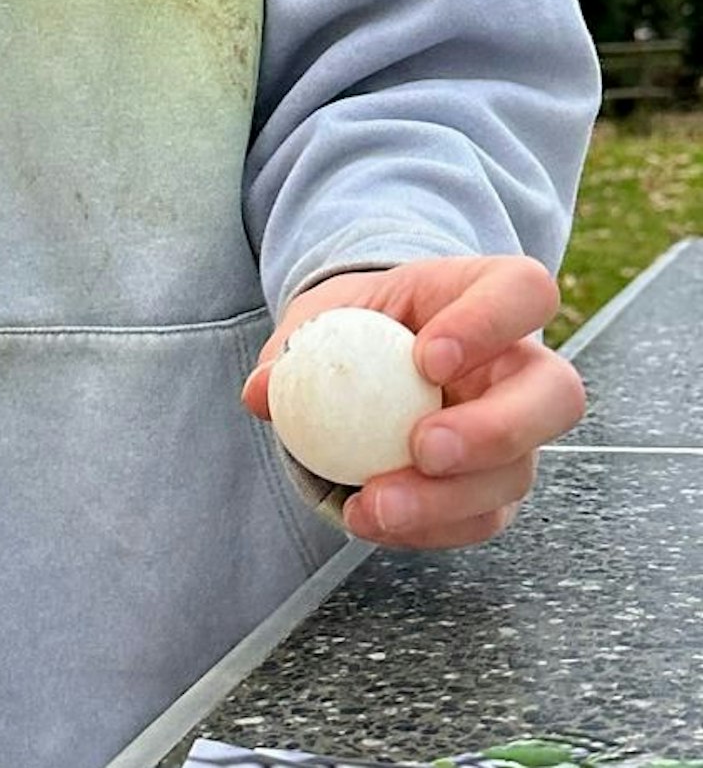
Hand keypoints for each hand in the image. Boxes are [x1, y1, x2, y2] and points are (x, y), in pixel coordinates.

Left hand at [241, 255, 585, 550]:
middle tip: (422, 447)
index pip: (525, 291)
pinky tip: (375, 522)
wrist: (366, 355)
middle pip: (556, 394)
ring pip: (518, 472)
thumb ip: (297, 345)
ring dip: (448, 498)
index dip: (492, 324)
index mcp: (487, 295)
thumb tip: (262, 391)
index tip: (428, 358)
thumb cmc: (356, 321)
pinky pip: (481, 518)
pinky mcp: (497, 486)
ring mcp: (518, 431)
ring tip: (377, 504)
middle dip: (495, 429)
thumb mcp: (325, 314)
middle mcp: (521, 366)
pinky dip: (428, 527)